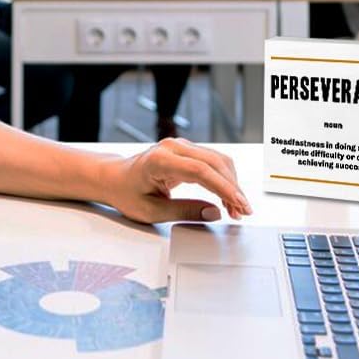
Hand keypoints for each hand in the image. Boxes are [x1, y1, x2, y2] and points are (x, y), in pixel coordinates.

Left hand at [100, 139, 251, 223]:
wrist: (115, 178)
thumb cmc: (127, 193)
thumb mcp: (152, 211)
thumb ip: (184, 212)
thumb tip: (213, 213)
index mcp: (159, 160)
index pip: (200, 171)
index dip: (223, 188)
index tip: (238, 205)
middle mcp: (172, 147)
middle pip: (213, 163)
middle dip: (232, 188)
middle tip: (243, 212)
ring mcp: (180, 146)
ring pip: (217, 160)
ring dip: (230, 183)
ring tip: (236, 209)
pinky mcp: (186, 151)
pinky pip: (211, 161)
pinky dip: (223, 178)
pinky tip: (228, 197)